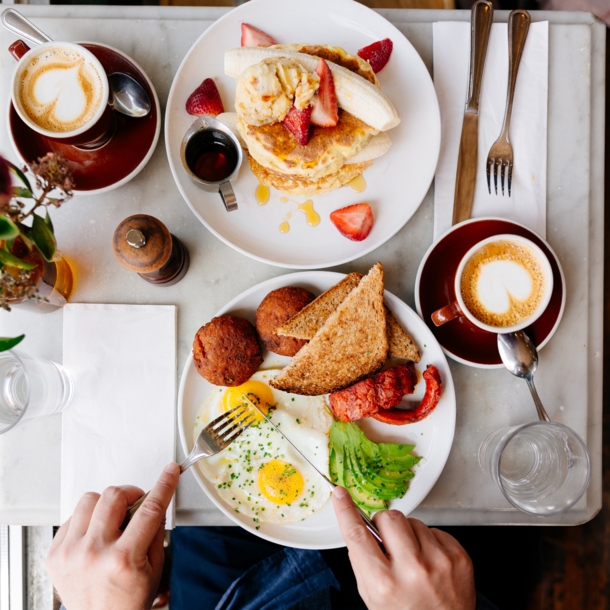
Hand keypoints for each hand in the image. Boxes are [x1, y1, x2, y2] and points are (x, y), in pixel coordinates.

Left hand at [46, 462, 179, 609]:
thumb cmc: (127, 602)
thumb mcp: (154, 568)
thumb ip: (155, 532)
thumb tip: (156, 501)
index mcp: (123, 559)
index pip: (149, 510)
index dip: (163, 485)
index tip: (169, 471)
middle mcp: (94, 554)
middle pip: (113, 496)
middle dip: (130, 494)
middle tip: (135, 504)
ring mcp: (70, 554)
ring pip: (89, 500)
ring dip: (105, 505)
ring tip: (111, 520)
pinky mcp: (55, 555)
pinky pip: (71, 517)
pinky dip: (86, 520)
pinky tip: (94, 534)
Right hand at [332, 487, 475, 609]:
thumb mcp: (373, 596)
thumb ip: (362, 561)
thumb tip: (355, 523)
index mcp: (384, 583)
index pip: (358, 535)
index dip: (346, 511)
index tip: (340, 494)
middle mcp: (412, 570)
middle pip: (389, 517)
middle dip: (385, 525)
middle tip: (389, 542)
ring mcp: (439, 562)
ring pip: (413, 521)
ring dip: (409, 535)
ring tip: (414, 559)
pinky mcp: (458, 557)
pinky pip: (435, 530)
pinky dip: (429, 542)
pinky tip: (430, 562)